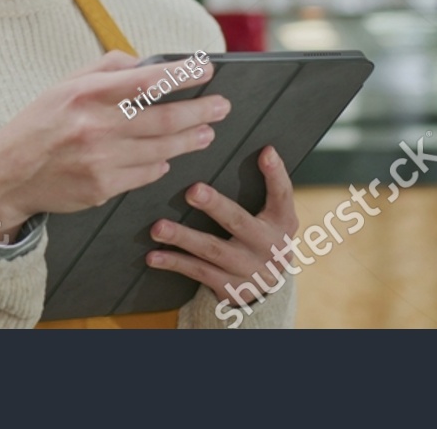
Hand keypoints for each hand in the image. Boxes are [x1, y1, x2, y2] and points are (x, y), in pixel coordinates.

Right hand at [0, 51, 228, 234]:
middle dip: (200, 112)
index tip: (206, 70)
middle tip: (222, 107)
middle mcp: (95, 127)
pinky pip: (145, 174)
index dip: (183, 76)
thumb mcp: (65, 84)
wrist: (7, 175)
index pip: (147, 82)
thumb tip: (149, 64)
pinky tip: (168, 158)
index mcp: (86, 94)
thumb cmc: (40, 123)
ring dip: (189, 140)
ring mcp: (100, 161)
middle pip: (164, 119)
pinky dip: (161, 164)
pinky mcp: (102, 188)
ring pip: (161, 150)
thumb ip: (107, 69)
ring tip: (205, 132)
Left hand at [143, 145, 298, 306]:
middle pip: (238, 221)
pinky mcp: (229, 287)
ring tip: (158, 227)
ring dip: (183, 237)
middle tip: (193, 191)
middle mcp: (269, 246)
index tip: (266, 152)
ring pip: (212, 250)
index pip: (283, 194)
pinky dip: (174, 263)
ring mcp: (248, 269)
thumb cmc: (264, 237)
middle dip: (215, 206)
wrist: (269, 289)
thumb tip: (257, 148)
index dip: (276, 174)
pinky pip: (198, 273)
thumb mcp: (275, 216)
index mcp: (282, 222)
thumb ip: (267, 188)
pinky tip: (153, 256)